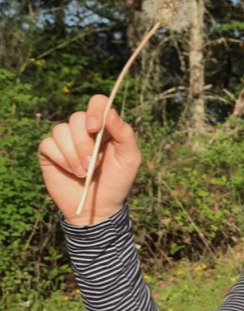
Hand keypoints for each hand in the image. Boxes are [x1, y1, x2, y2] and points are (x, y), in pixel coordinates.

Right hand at [38, 95, 141, 224]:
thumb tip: (110, 112)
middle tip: (93, 164)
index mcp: (106, 127)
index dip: (94, 110)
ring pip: (61, 130)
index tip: (94, 127)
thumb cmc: (118, 182)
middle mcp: (84, 130)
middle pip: (76, 118)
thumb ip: (124, 134)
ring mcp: (66, 140)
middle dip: (84, 143)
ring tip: (84, 173)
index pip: (98, 102)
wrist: (99, 208)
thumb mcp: (129, 159)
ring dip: (73, 154)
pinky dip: (61, 159)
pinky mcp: (50, 153)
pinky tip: (71, 172)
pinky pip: (48, 144)